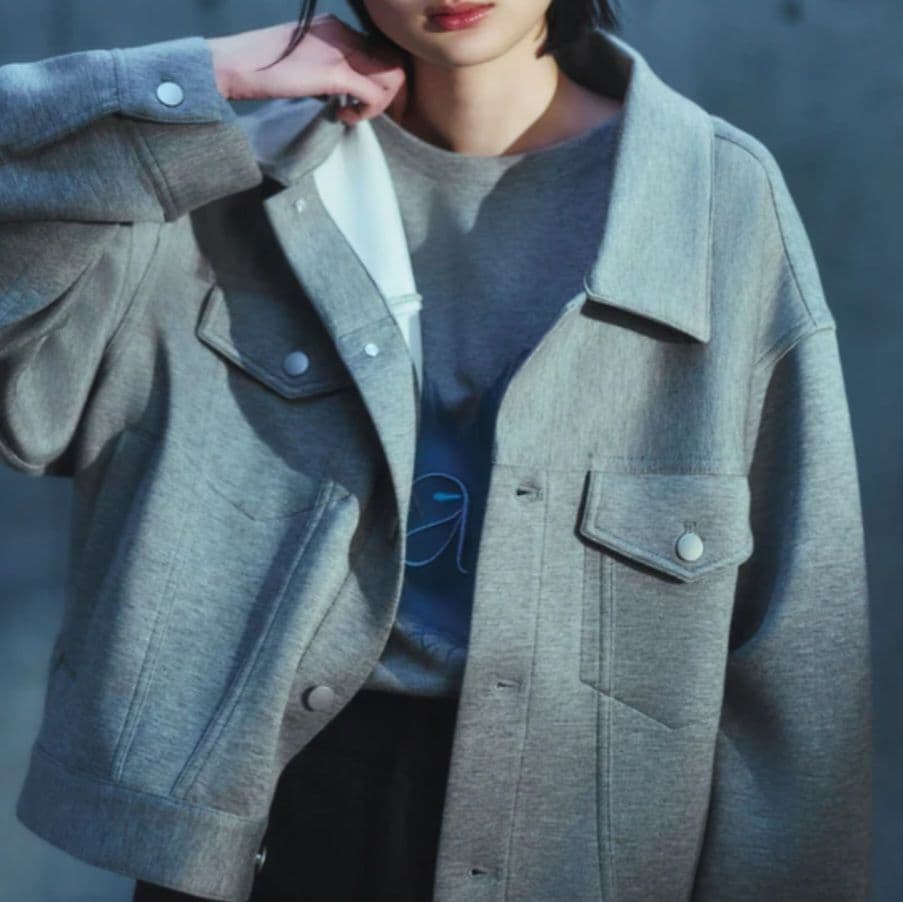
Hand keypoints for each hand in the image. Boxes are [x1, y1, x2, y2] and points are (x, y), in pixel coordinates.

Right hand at [206, 14, 407, 124]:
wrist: (236, 65)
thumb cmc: (263, 68)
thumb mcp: (305, 61)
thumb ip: (330, 67)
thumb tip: (348, 90)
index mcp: (336, 26)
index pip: (379, 50)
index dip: (379, 80)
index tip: (361, 100)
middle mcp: (344, 32)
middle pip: (392, 60)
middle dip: (387, 94)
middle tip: (364, 111)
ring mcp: (341, 50)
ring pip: (390, 77)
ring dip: (378, 105)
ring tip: (352, 114)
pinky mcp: (336, 73)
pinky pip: (373, 94)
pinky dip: (365, 113)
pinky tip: (343, 117)